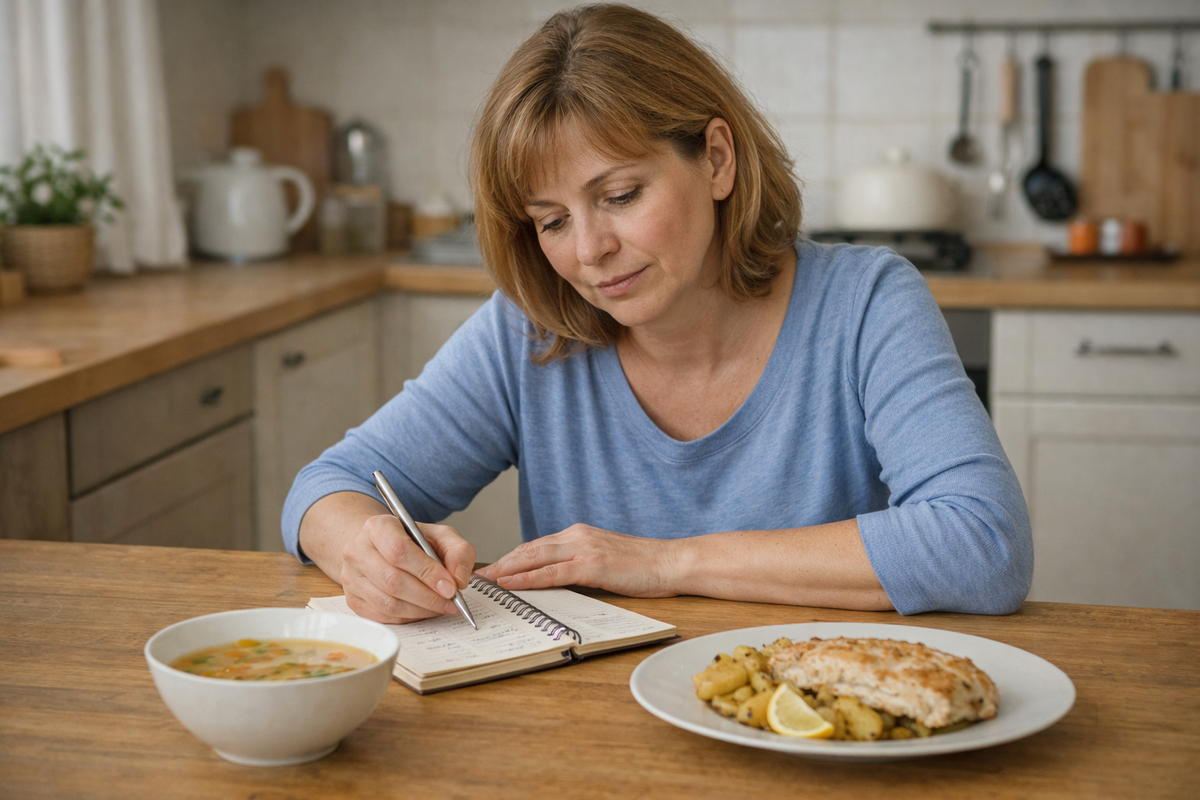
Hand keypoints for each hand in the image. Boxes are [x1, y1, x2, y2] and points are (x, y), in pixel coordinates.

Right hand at [339, 514, 476, 623]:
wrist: (382, 549)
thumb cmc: (413, 542)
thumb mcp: (441, 536)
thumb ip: (458, 552)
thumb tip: (459, 579)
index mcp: (378, 527)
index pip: (399, 551)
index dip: (427, 572)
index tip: (450, 586)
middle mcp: (358, 551)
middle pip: (392, 580)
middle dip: (428, 596)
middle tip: (451, 601)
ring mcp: (351, 578)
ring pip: (388, 603)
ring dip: (421, 610)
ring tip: (441, 606)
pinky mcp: (353, 600)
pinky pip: (383, 616)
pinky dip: (409, 617)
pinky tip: (424, 610)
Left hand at [475, 524, 678, 597]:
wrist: (672, 561)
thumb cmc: (644, 566)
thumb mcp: (606, 560)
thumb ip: (582, 564)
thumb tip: (559, 579)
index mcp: (580, 534)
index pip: (537, 545)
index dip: (512, 557)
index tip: (494, 568)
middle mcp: (577, 536)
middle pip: (529, 549)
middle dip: (502, 562)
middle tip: (479, 575)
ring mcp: (584, 549)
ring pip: (534, 558)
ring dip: (507, 569)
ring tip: (486, 580)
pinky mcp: (592, 565)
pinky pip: (552, 573)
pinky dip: (527, 578)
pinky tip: (511, 583)